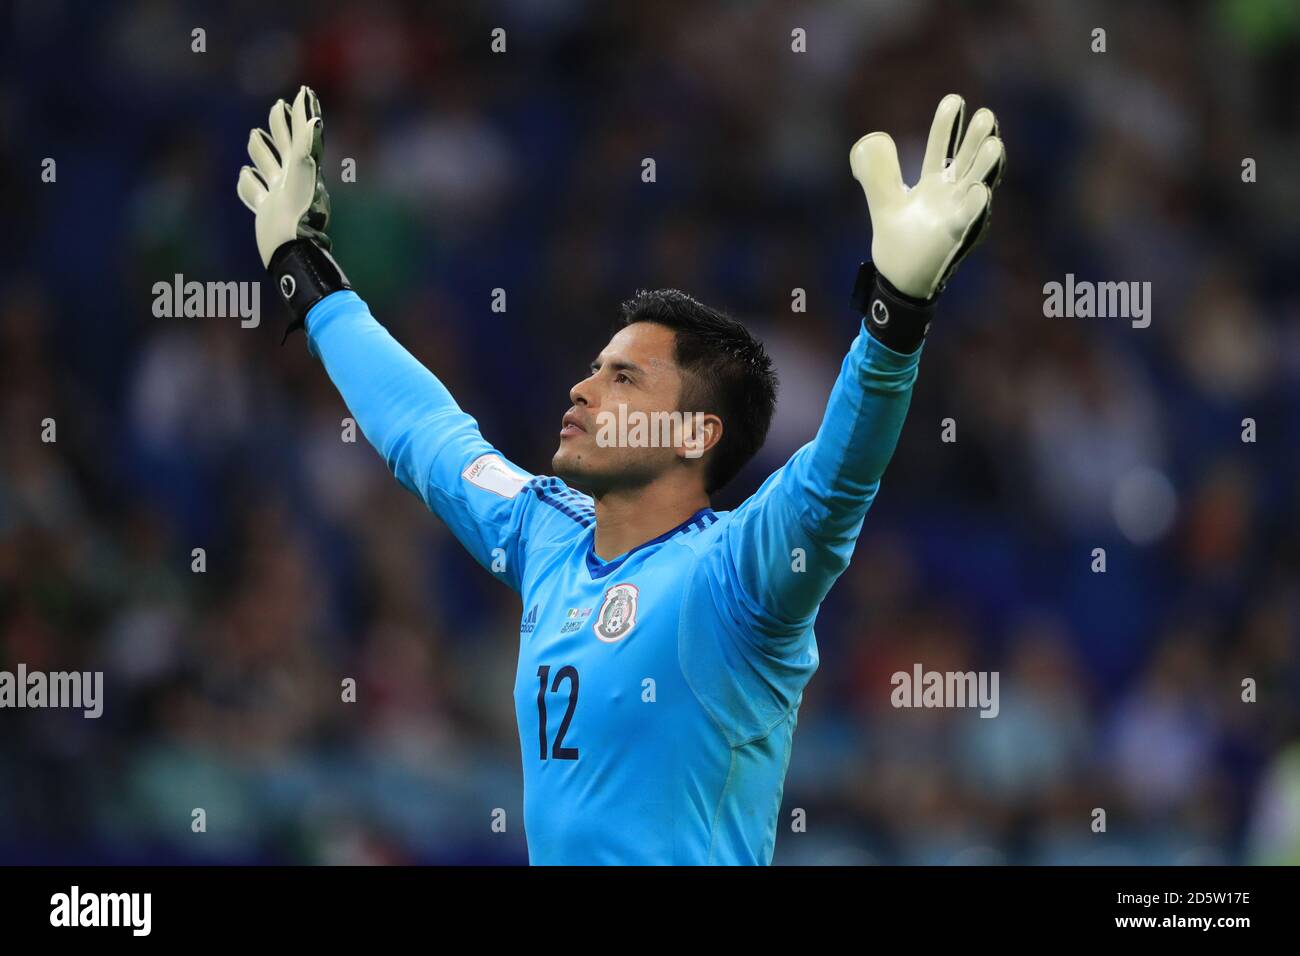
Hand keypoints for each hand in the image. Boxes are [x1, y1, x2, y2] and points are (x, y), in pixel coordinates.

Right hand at [237, 85, 331, 268]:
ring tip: (255, 136)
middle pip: (286, 144)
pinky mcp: (267, 211)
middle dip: (281, 125)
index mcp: (302, 166)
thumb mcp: (303, 175)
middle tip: (280, 107)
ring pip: (266, 165)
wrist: (291, 250)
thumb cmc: (299, 213)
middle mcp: (292, 178)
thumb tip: (314, 122)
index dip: (303, 112)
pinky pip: (253, 192)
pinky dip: (248, 182)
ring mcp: (278, 195)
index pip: (304, 132)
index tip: (305, 91)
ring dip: (261, 150)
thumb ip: (307, 147)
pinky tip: (245, 176)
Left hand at [850, 93, 1004, 300]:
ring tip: (994, 145)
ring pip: (977, 186)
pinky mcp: (956, 237)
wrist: (898, 278)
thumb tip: (867, 144)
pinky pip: (969, 220)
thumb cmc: (898, 241)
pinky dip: (975, 206)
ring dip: (986, 167)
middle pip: (968, 161)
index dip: (947, 126)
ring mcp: (957, 215)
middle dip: (977, 140)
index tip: (954, 100)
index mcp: (934, 184)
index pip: (941, 148)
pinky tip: (981, 191)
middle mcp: (951, 195)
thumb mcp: (884, 202)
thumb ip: (877, 174)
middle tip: (986, 115)